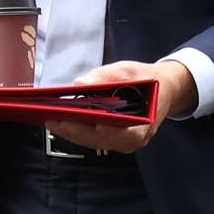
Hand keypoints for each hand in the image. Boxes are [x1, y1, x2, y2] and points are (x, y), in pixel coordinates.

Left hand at [43, 59, 197, 153]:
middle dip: (75, 130)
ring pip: (93, 141)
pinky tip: (61, 120)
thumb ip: (106, 76)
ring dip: (71, 132)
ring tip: (50, 119)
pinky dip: (76, 130)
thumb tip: (80, 83)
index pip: (121, 134)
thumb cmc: (146, 80)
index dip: (102, 129)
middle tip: (52, 119)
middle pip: (100, 140)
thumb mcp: (129, 71)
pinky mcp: (112, 140)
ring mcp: (121, 143)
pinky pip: (92, 138)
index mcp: (143, 125)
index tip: (82, 121)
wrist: (163, 90)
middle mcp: (132, 140)